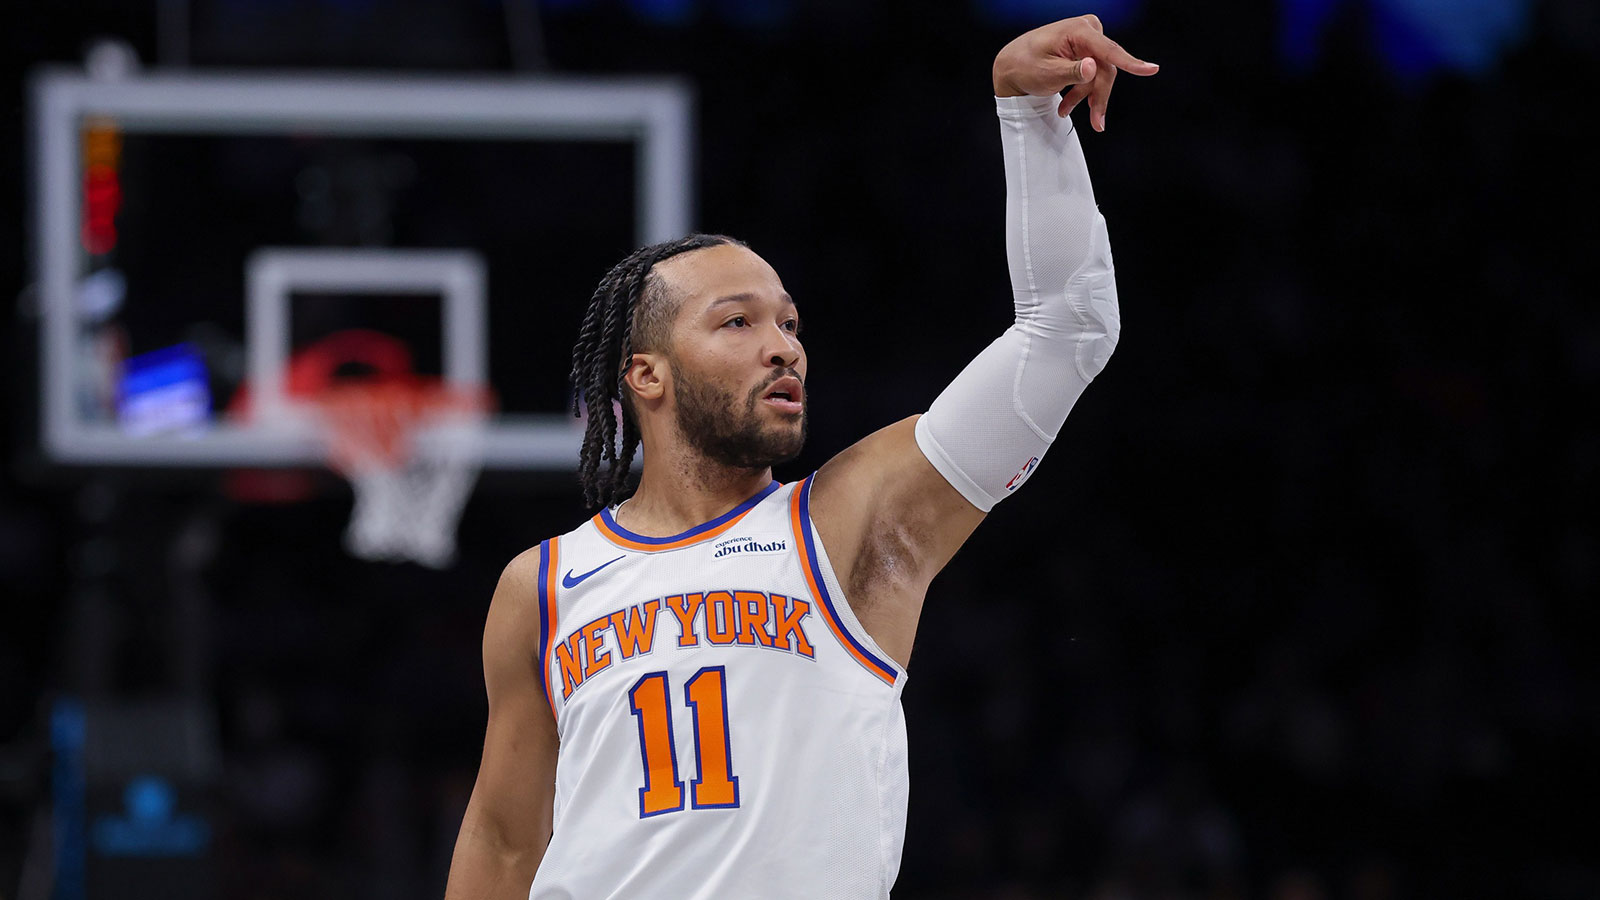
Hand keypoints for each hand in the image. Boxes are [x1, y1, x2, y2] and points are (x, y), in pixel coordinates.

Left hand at [991, 14, 1158, 131]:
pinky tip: (1066, 107)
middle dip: (1099, 97)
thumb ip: (1071, 72)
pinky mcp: (1087, 51)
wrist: (1012, 66)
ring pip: (1102, 76)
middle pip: (1107, 69)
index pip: (1108, 50)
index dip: (1130, 63)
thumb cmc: (1026, 67)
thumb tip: (1092, 67)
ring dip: (1087, 97)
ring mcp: (1088, 40)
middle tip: (1096, 124)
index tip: (1151, 70)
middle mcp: (1087, 31)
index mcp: (1077, 31)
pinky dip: (1082, 93)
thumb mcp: (1046, 74)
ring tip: (1064, 112)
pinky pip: (1094, 75)